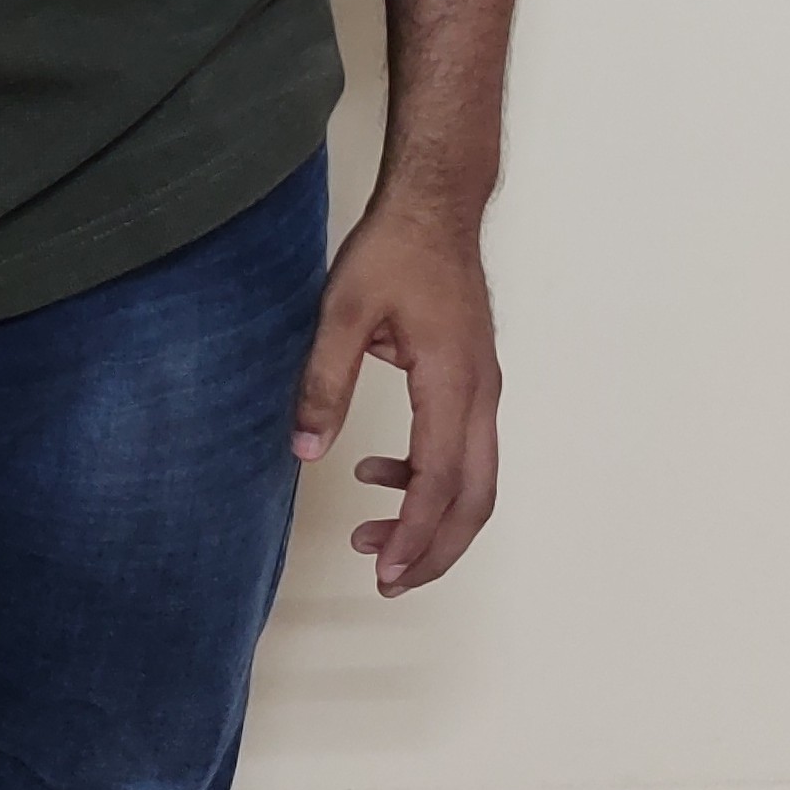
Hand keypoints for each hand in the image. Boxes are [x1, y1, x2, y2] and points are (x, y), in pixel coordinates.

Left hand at [290, 196, 500, 594]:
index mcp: (451, 381)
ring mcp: (484, 389)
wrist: (437, 206)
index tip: (387, 571)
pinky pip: (465, 452)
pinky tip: (379, 475)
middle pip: (475, 497)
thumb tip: (306, 451)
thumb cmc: (395, 250)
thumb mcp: (341, 310)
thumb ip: (324, 382)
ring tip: (375, 541)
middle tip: (390, 583)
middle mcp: (480, 393)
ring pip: (476, 480)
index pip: (439, 479)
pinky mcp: (474, 383)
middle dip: (435, 549)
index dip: (415, 534)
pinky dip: (430, 481)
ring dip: (432, 520)